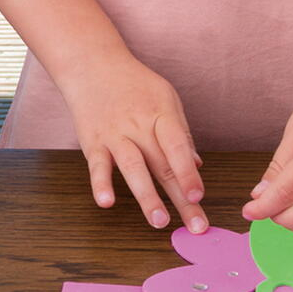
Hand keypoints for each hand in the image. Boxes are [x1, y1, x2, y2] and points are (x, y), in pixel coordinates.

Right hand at [59, 52, 204, 230]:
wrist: (92, 65)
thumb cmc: (134, 84)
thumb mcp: (165, 99)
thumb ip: (180, 134)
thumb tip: (197, 166)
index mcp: (161, 115)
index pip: (177, 146)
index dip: (188, 173)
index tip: (200, 196)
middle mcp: (138, 126)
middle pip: (161, 165)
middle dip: (180, 198)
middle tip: (196, 226)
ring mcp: (115, 135)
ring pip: (132, 168)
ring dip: (147, 197)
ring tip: (159, 222)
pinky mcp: (93, 142)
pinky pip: (97, 165)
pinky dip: (100, 184)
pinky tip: (106, 202)